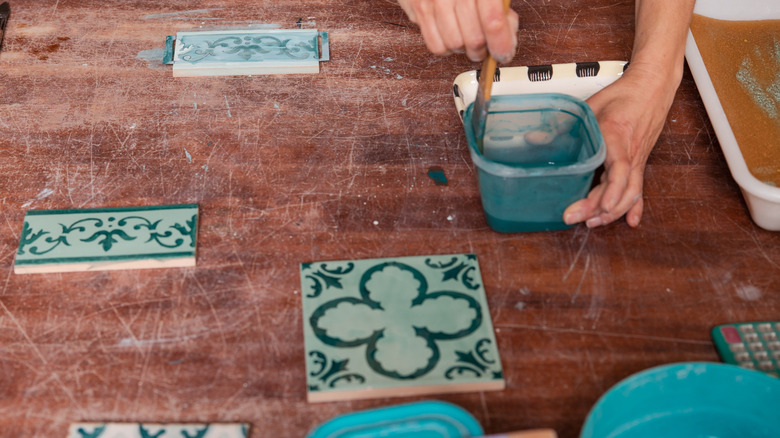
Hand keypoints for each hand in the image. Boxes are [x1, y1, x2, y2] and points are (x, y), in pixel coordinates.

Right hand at [398, 0, 518, 61]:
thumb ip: (502, 7)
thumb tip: (507, 38)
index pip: (493, 21)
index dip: (501, 44)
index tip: (504, 53)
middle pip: (473, 39)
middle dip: (484, 49)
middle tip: (487, 46)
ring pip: (454, 45)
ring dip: (465, 48)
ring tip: (468, 36)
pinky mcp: (417, 7)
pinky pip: (435, 44)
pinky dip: (447, 47)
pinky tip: (452, 34)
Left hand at [563, 63, 680, 227]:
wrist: (652, 87)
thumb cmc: (622, 96)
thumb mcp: (588, 107)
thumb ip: (561, 126)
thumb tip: (533, 139)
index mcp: (617, 137)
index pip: (619, 170)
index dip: (611, 191)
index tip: (601, 207)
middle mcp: (631, 153)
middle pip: (621, 188)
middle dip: (599, 208)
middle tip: (574, 218)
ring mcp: (638, 160)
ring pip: (631, 193)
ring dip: (614, 212)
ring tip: (592, 223)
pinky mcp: (640, 162)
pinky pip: (640, 189)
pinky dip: (635, 207)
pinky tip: (631, 221)